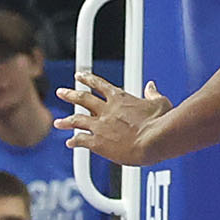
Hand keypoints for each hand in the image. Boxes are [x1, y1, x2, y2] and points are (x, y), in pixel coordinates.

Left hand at [55, 73, 170, 166]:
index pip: (100, 85)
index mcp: (120, 98)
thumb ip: (153, 94)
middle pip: (83, 99)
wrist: (155, 140)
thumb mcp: (160, 103)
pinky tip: (70, 143)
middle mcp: (106, 110)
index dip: (88, 79)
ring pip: (77, 120)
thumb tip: (151, 87)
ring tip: (58, 122)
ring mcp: (100, 126)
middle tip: (61, 92)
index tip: (79, 76)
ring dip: (66, 121)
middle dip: (70, 94)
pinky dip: (74, 141)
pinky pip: (81, 140)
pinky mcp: (98, 142)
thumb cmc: (161, 122)